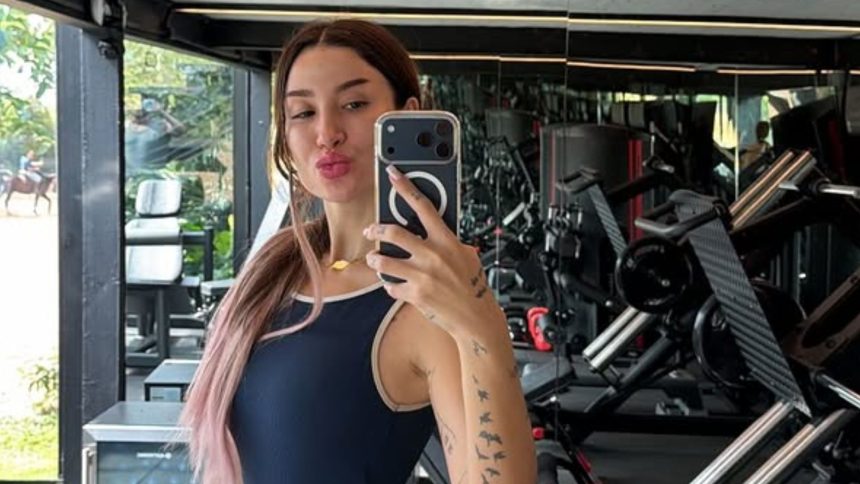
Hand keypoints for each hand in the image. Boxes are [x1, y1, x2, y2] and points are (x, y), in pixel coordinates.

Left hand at [363, 166, 505, 339]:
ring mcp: (422, 275)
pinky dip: (389, 285)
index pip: (423, 206)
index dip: (406, 187)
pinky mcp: (414, 294)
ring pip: (384, 261)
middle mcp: (432, 255)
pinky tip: (394, 284)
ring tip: (375, 259)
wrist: (476, 318)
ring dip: (375, 259)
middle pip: (394, 233)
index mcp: (447, 241)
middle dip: (376, 230)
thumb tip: (432, 228)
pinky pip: (390, 286)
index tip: (393, 175)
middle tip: (370, 231)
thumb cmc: (472, 286)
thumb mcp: (466, 255)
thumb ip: (447, 241)